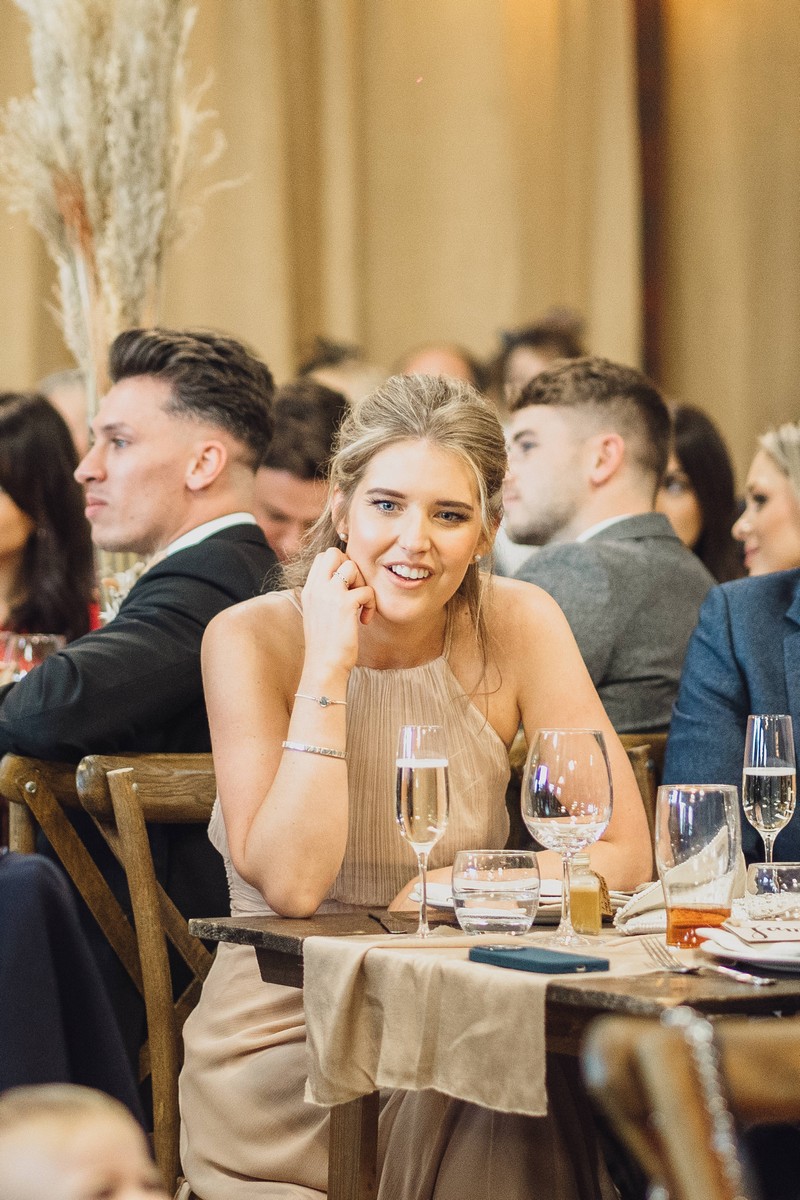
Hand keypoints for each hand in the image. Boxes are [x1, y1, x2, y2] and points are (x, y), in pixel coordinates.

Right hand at [300, 548, 375, 674]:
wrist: (323, 666)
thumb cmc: (325, 646)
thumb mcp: (319, 615)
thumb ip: (326, 597)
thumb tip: (345, 586)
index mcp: (308, 590)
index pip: (322, 558)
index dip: (339, 566)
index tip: (347, 587)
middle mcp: (316, 588)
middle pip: (333, 553)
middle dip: (350, 566)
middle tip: (354, 589)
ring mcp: (329, 594)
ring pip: (351, 565)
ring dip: (362, 583)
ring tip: (361, 604)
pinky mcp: (345, 604)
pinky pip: (367, 590)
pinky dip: (371, 605)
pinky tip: (364, 621)